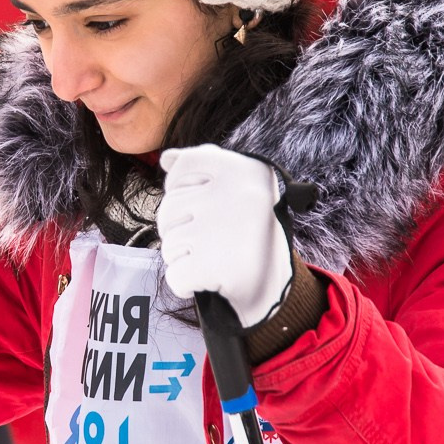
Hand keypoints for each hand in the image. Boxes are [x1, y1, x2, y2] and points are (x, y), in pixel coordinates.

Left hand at [156, 145, 292, 327]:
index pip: (185, 164)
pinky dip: (184, 284)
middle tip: (211, 240)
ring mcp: (226, 231)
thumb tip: (166, 158)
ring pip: (169, 243)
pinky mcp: (216, 267)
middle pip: (169, 208)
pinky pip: (174, 276)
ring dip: (183, 258)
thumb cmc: (247, 233)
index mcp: (244, 169)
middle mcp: (239, 194)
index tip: (200, 204)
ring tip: (213, 259)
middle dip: (180, 230)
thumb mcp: (235, 188)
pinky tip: (207, 281)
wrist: (277, 285)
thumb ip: (200, 165)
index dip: (180, 186)